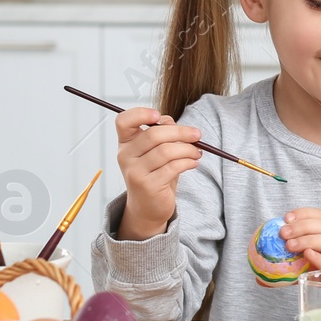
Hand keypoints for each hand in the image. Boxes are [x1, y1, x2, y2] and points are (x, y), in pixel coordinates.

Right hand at [116, 108, 201, 239]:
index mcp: (126, 143)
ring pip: (166, 151)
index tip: (158, 115)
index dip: (140, 113)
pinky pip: (173, 167)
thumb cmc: (154, 174)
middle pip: (154, 135)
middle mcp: (126, 156)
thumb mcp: (155, 151)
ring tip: (197, 153)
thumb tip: (170, 121)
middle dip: (181, 132)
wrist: (148, 207)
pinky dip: (188, 162)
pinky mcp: (148, 185)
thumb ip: (161, 132)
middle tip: (197, 135)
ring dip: (188, 149)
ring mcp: (135, 172)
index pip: (123, 121)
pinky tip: (193, 163)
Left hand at [281, 208, 320, 269]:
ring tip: (291, 245)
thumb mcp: (320, 258)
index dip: (303, 214)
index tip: (287, 218)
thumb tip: (267, 263)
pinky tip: (308, 255)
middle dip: (303, 226)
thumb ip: (299, 256)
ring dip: (309, 240)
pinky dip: (320, 258)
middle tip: (284, 233)